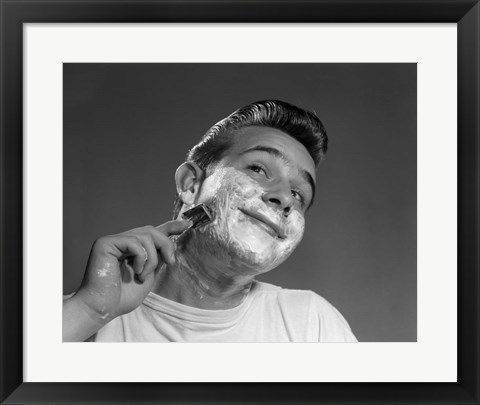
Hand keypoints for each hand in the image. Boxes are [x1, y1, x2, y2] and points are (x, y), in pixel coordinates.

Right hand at [73, 220, 190, 323]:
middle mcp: (122, 241)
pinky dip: (141, 258)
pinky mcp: (105, 243)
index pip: (154, 231)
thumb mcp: (149, 275)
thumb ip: (158, 259)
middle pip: (152, 230)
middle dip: (166, 245)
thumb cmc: (122, 297)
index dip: (171, 226)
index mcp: (132, 248)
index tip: (188, 224)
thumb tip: (172, 246)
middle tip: (171, 262)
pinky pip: (134, 242)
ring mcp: (113, 241)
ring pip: (146, 236)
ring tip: (144, 275)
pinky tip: (136, 271)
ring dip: (153, 258)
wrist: (103, 308)